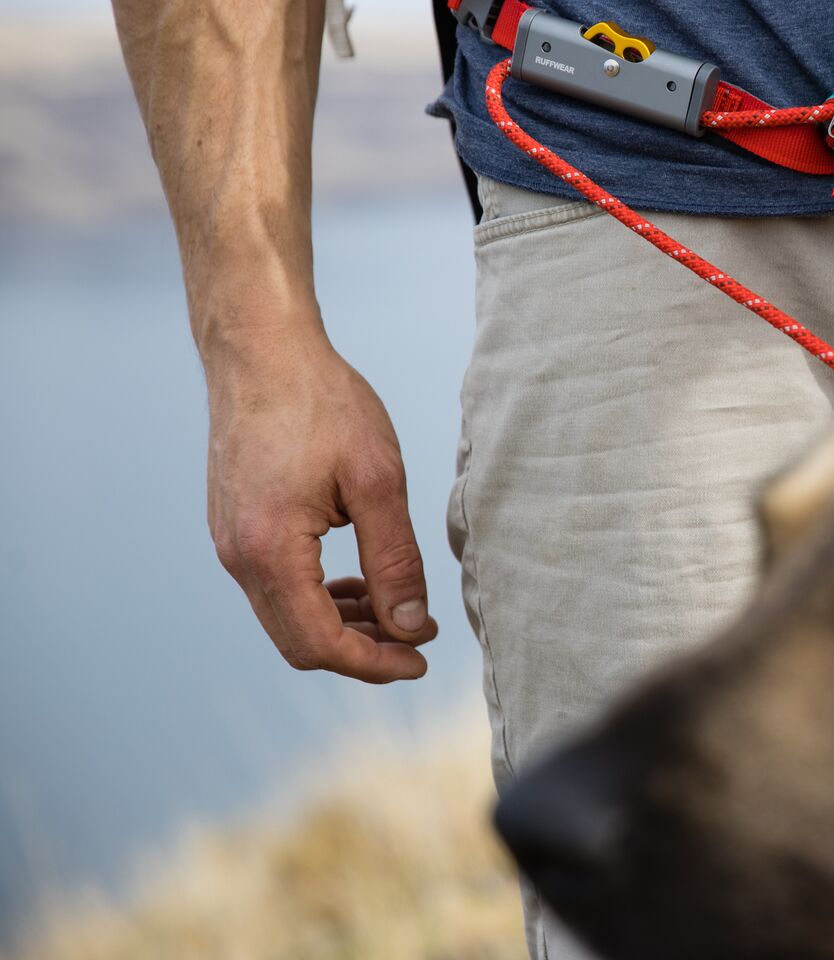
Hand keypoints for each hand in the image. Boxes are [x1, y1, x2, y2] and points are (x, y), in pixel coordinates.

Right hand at [205, 331, 437, 682]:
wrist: (262, 353)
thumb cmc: (323, 403)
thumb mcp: (377, 480)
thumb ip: (395, 559)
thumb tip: (412, 625)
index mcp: (270, 550)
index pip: (320, 643)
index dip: (374, 663)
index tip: (422, 659)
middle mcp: (237, 557)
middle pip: (298, 642)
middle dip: (362, 651)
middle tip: (418, 640)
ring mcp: (229, 543)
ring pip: (286, 617)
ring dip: (341, 626)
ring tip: (399, 612)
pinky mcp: (234, 527)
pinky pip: (275, 586)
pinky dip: (319, 597)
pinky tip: (359, 583)